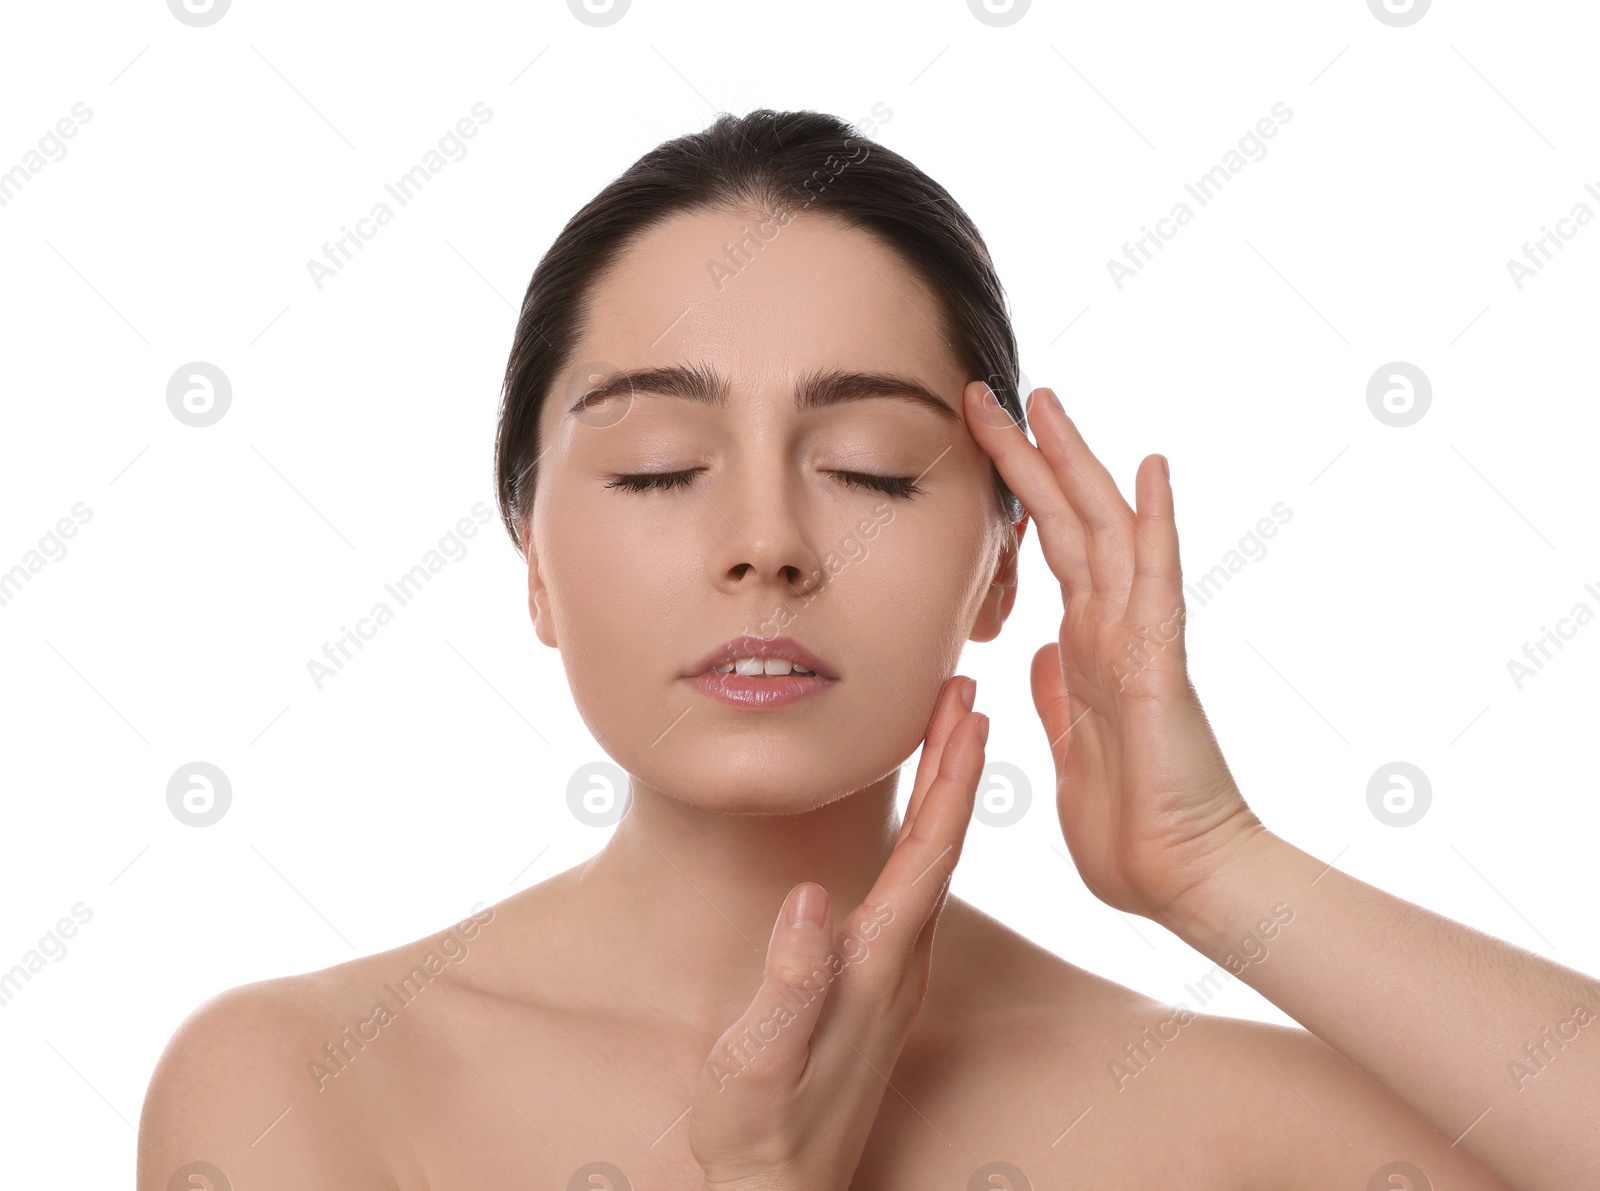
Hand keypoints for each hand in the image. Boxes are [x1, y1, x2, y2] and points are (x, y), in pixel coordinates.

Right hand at [688, 675, 987, 1190]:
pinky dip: (926, 832)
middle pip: (943, 843)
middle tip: (967, 687)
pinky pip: (915, 886)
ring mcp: (894, 974)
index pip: (928, 853)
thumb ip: (789, 985)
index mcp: (877, 967)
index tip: (965, 708)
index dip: (949, 777)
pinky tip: (919, 816)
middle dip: (958, 761)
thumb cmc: (759, 1130)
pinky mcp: (877, 983)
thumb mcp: (759, 1065)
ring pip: (934, 861)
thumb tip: (810, 896)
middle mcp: (900, 964)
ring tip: (952, 729)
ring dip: (948, 790)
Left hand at [964, 380, 1265, 924]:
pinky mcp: (1162, 666)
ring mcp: (1141, 642)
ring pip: (1106, 532)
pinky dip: (1155, 524)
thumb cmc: (1132, 830)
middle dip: (1028, 457)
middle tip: (989, 394)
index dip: (1015, 496)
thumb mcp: (1070, 749)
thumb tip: (1037, 652)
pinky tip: (1151, 468)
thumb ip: (1056, 695)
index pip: (1047, 552)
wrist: (1183, 883)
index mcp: (1086, 649)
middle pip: (1069, 523)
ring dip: (1075, 464)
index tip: (981, 445)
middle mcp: (1114, 631)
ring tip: (1045, 401)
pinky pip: (1158, 583)